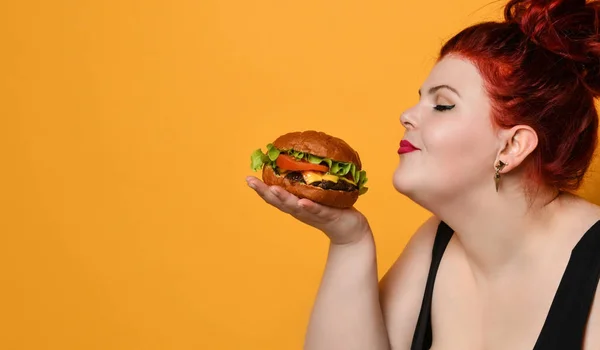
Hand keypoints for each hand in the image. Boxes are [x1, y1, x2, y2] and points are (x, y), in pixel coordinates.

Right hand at [246, 176, 370, 244]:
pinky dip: (309, 207)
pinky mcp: (327, 216)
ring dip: (283, 198)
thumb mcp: (314, 194)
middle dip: (264, 192)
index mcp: (294, 204)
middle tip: (251, 182)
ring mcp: (312, 214)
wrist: (349, 230)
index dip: (260, 188)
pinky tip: (302, 202)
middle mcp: (299, 210)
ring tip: (273, 189)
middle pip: (278, 202)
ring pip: (295, 206)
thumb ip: (305, 181)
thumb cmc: (330, 208)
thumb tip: (299, 157)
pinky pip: (317, 211)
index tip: (248, 178)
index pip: (274, 196)